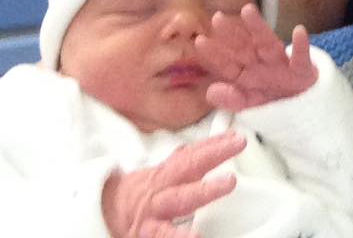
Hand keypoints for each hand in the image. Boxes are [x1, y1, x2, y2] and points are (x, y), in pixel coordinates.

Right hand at [101, 132, 244, 237]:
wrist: (104, 214)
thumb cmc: (142, 194)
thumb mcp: (163, 173)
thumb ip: (187, 160)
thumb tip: (218, 141)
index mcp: (168, 173)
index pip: (193, 152)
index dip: (215, 142)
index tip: (237, 135)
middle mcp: (163, 187)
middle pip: (189, 166)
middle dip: (214, 155)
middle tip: (238, 144)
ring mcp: (156, 210)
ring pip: (181, 198)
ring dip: (205, 190)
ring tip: (228, 183)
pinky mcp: (148, 233)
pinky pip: (163, 235)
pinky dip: (179, 236)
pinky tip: (196, 237)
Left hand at [195, 4, 318, 110]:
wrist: (305, 105)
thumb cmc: (273, 98)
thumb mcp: (251, 103)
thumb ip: (232, 99)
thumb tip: (211, 92)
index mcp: (248, 72)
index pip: (228, 63)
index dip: (215, 54)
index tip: (199, 42)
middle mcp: (262, 63)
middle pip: (244, 47)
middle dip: (231, 33)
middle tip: (216, 18)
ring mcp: (282, 64)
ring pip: (268, 43)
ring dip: (258, 27)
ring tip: (247, 10)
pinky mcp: (302, 69)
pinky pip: (301, 57)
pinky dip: (301, 45)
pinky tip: (299, 31)